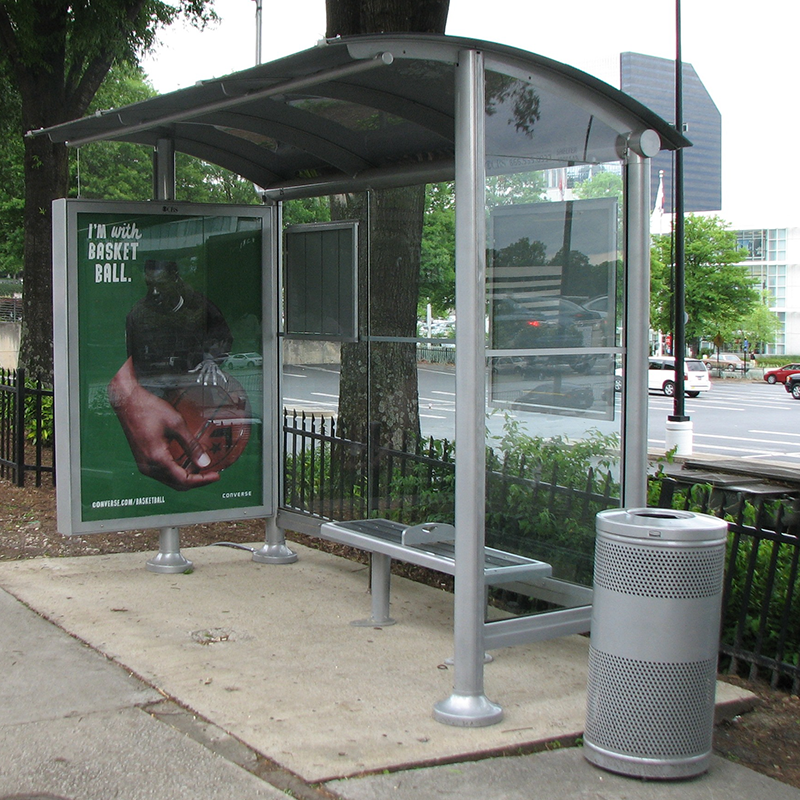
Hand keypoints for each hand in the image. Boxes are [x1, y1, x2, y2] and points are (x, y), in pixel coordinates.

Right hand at [108, 358, 219, 490]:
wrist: (127, 402)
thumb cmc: (149, 409)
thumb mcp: (176, 425)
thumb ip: (192, 446)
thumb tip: (205, 462)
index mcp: (157, 458)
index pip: (183, 480)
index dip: (202, 480)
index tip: (216, 476)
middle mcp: (148, 466)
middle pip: (177, 484)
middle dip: (196, 480)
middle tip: (212, 473)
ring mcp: (144, 465)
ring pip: (170, 480)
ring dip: (186, 476)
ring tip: (202, 466)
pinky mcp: (143, 460)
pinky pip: (162, 473)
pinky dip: (177, 471)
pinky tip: (187, 462)